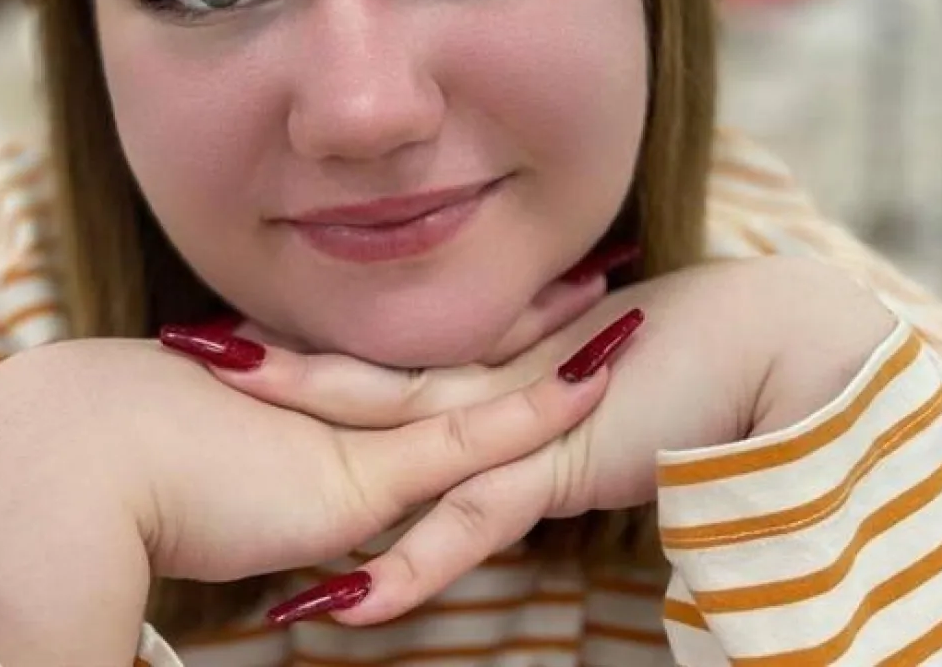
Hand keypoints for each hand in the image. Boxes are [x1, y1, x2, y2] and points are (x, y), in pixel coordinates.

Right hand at [0, 312, 631, 664]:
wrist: (77, 464)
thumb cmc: (127, 470)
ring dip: (553, 348)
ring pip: (482, 384)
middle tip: (592, 264)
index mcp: (330, 398)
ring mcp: (362, 432)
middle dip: (531, 312)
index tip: (526, 284)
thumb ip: (268, 471)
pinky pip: (472, 447)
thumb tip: (277, 481)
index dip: (480, 321)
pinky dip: (537, 415)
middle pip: (463, 351)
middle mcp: (354, 402)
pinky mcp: (360, 477)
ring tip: (618, 308)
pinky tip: (593, 385)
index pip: (423, 357)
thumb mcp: (221, 466)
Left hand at [170, 255, 895, 624]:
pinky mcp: (554, 467)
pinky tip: (340, 604)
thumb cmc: (671, 363)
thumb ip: (517, 404)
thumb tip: (489, 412)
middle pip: (354, 374)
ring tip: (219, 400)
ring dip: (299, 426)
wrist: (755, 345)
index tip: (234, 337)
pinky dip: (405, 568)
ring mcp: (510, 422)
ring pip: (386, 429)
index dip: (302, 350)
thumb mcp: (571, 387)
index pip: (373, 362)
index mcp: (478, 366)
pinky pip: (466, 526)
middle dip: (269, 364)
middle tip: (185, 340)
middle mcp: (481, 383)